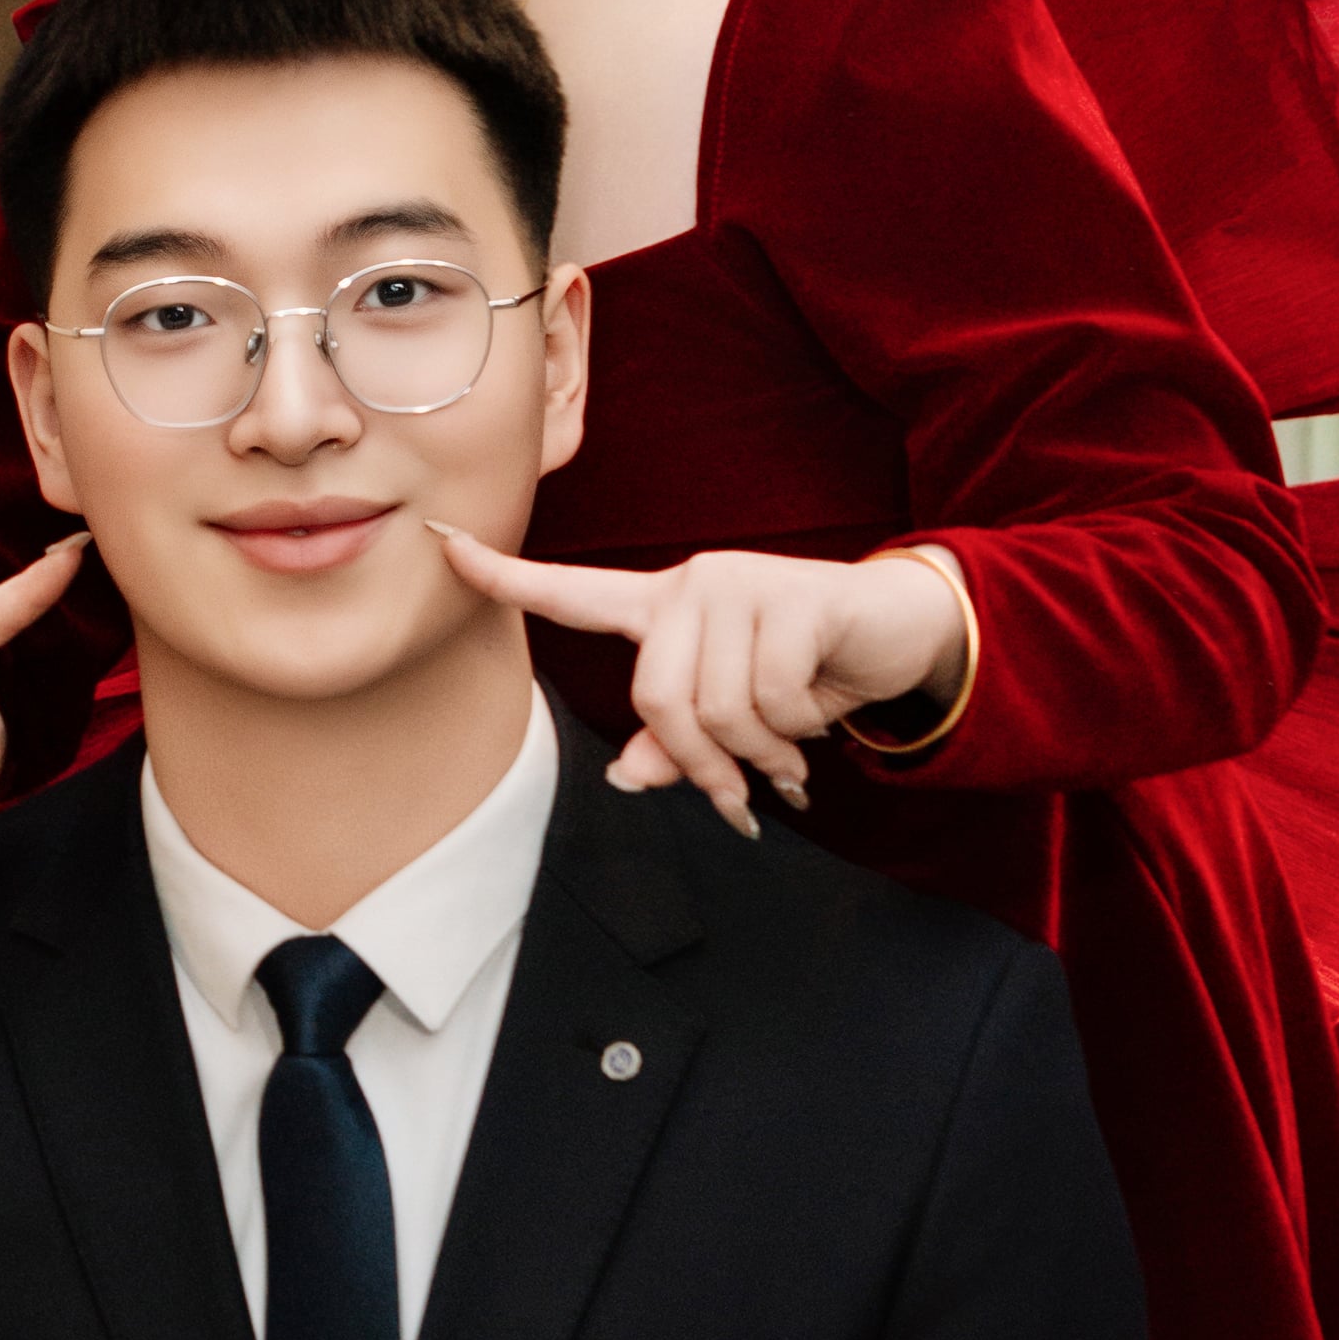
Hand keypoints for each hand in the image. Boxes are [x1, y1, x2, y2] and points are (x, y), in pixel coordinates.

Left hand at [423, 533, 967, 835]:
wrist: (895, 633)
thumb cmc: (801, 674)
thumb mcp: (731, 718)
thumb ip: (672, 747)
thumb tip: (628, 776)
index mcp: (661, 608)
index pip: (571, 593)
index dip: (506, 577)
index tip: (443, 546)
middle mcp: (691, 585)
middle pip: (657, 697)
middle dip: (704, 762)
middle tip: (743, 794)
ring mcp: (741, 584)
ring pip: (719, 706)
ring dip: (761, 752)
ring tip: (790, 754)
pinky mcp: (795, 596)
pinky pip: (773, 697)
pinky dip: (800, 727)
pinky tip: (820, 713)